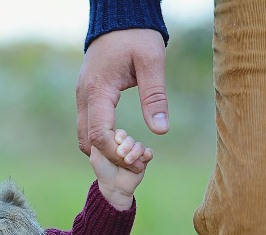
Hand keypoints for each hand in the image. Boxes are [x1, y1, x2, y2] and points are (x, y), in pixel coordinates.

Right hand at [76, 29, 168, 173]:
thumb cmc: (137, 37)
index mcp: (98, 90)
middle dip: (109, 157)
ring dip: (104, 149)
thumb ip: (155, 97)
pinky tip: (121, 140)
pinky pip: (88, 126)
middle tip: (134, 161)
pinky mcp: (87, 96)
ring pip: (84, 135)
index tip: (138, 161)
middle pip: (87, 140)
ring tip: (129, 152)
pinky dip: (101, 139)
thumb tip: (161, 130)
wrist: (120, 19)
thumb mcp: (151, 63)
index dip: (117, 154)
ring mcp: (82, 96)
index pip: (99, 134)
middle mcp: (84, 96)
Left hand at [90, 129, 152, 210]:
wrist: (114, 187)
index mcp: (114, 143)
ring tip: (128, 161)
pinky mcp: (144, 161)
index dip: (120, 136)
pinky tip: (141, 160)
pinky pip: (149, 153)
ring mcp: (135, 154)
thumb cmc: (103, 171)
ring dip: (134, 152)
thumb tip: (107, 129)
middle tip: (121, 154)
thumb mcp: (96, 155)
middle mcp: (126, 147)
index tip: (117, 141)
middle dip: (127, 145)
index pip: (120, 133)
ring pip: (139, 146)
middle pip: (130, 139)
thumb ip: (99, 141)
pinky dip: (146, 154)